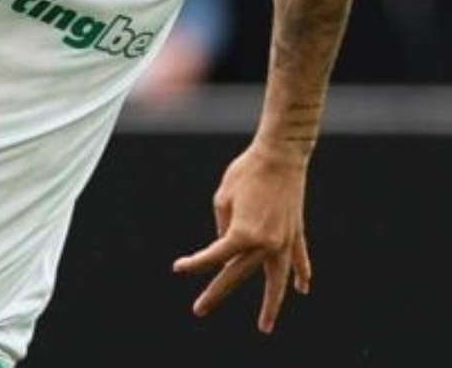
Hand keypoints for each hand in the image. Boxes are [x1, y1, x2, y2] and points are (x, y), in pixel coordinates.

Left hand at [172, 144, 312, 333]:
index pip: (213, 256)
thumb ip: (223, 227)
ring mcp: (284, 241)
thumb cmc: (245, 172)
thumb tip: (227, 249)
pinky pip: (299, 259)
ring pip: (277, 281)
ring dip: (271, 304)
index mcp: (242, 234)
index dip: (194, 264)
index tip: (178, 268)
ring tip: (264, 326)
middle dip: (216, 293)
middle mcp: (265, 244)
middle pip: (237, 275)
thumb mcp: (223, 198)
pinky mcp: (296, 232)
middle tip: (198, 310)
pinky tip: (302, 288)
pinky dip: (301, 273)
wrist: (280, 155)